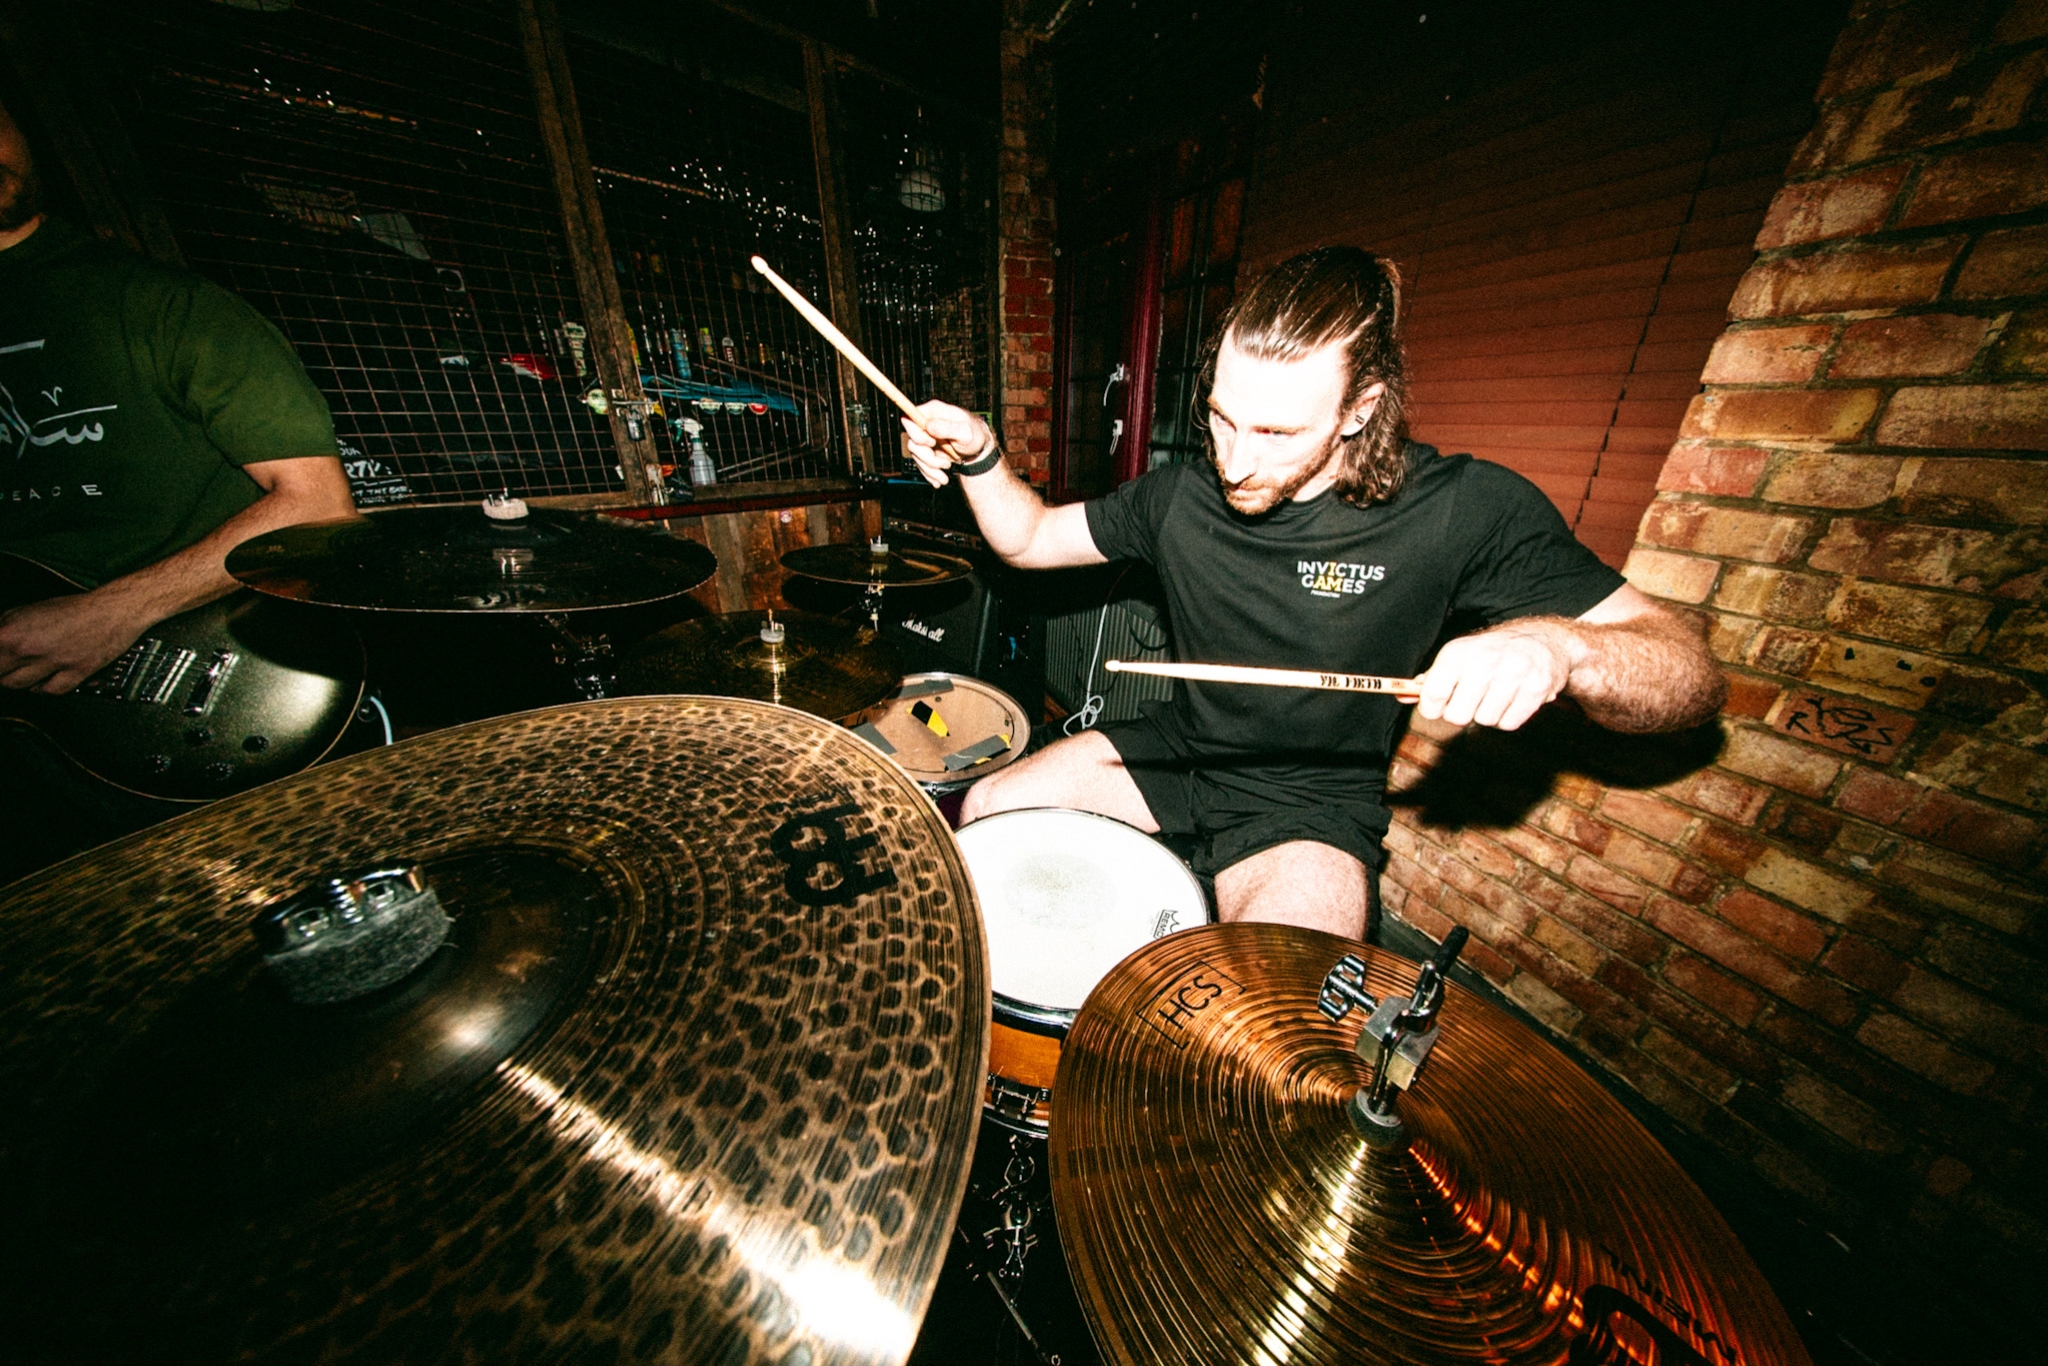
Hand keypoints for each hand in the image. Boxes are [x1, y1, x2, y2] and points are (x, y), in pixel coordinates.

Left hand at [0, 591, 150, 693]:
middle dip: (2, 670)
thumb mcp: (28, 609)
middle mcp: (29, 648)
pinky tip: (43, 682)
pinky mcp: (74, 673)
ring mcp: (51, 662)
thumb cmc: (75, 607)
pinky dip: (43, 688)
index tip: (1, 659)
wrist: (113, 609)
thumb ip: (6, 626)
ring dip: (19, 680)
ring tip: (24, 672)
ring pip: (19, 686)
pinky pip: (49, 691)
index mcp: (11, 632)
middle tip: (8, 666)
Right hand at [901, 401, 997, 488]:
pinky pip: (920, 464)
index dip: (915, 433)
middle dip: (927, 458)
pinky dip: (930, 474)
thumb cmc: (975, 436)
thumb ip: (948, 428)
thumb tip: (929, 426)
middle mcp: (925, 424)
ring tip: (945, 477)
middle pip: (913, 442)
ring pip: (916, 456)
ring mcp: (924, 438)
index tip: (931, 443)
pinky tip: (940, 480)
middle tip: (946, 465)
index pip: (909, 417)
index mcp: (933, 411)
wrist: (978, 451)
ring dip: (930, 469)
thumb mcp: (966, 432)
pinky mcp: (925, 451)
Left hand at [1414, 622, 1575, 730]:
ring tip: (1496, 694)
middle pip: (1458, 715)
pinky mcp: (1536, 689)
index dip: (1432, 707)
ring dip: (1488, 713)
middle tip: (1471, 699)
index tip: (1437, 705)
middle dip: (1461, 713)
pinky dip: (1508, 717)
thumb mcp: (1457, 657)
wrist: (1541, 643)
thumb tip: (1400, 695)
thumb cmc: (1489, 654)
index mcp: (1459, 652)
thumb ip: (1429, 680)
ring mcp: (1513, 674)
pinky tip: (1512, 698)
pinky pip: (1509, 723)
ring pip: (1485, 720)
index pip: (1433, 693)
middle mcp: (1485, 660)